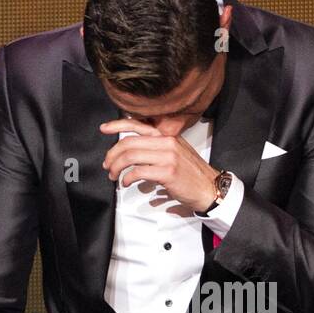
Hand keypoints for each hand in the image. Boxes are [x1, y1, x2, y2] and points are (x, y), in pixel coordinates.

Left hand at [99, 118, 219, 211]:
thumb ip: (157, 146)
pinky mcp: (167, 172)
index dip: (117, 125)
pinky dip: (127, 178)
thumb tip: (133, 149)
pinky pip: (138, 172)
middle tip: (107, 165)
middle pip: (129, 143)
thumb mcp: (176, 152)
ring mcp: (168, 156)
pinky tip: (126, 183)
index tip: (104, 128)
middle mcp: (167, 142)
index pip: (138, 125)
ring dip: (117, 167)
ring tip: (114, 175)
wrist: (209, 188)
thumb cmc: (191, 173)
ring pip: (131, 156)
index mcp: (167, 135)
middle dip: (112, 155)